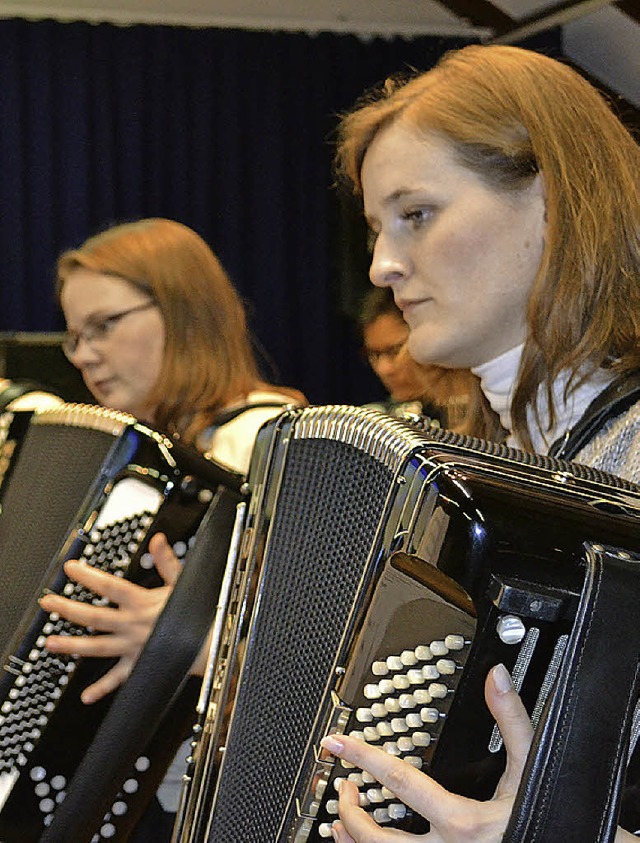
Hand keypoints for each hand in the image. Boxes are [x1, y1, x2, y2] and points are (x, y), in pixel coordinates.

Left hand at [39, 532, 181, 703]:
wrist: (208, 645)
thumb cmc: (195, 613)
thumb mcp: (181, 583)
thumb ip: (166, 561)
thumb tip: (158, 540)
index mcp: (142, 603)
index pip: (110, 586)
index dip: (89, 577)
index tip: (70, 569)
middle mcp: (133, 625)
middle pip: (95, 617)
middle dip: (69, 609)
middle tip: (48, 603)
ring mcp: (133, 646)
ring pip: (98, 647)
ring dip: (73, 646)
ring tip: (50, 644)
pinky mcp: (138, 664)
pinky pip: (118, 679)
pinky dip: (102, 689)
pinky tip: (86, 696)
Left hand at [321, 664, 532, 841]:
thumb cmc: (552, 817)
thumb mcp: (533, 767)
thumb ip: (512, 721)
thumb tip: (496, 677)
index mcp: (462, 823)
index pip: (399, 782)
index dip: (363, 757)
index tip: (337, 743)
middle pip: (378, 840)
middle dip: (349, 813)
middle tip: (342, 788)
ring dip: (354, 841)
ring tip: (340, 820)